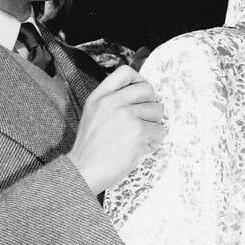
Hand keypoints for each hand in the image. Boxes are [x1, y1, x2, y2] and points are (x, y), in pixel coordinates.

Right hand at [69, 65, 165, 194]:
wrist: (83, 171)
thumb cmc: (90, 150)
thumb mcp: (92, 115)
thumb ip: (110, 103)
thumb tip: (139, 99)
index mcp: (99, 96)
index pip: (125, 72)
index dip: (139, 80)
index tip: (141, 94)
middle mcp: (112, 102)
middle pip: (147, 89)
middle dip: (151, 105)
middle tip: (145, 120)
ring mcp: (126, 115)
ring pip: (157, 110)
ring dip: (153, 125)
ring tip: (140, 137)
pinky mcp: (138, 131)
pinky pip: (160, 130)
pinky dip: (155, 140)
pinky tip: (141, 147)